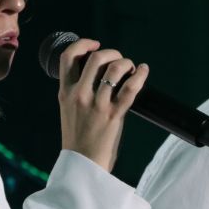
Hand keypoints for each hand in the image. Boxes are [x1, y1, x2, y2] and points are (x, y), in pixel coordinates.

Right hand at [57, 38, 148, 170]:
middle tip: (119, 60)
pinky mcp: (113, 114)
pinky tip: (143, 71)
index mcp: (65, 93)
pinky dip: (140, 75)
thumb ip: (78, 92)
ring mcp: (97, 104)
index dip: (83, 44)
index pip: (67, 56)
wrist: (82, 164)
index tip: (95, 45)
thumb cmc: (78, 139)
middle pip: (96, 58)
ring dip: (126, 63)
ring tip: (131, 69)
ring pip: (114, 69)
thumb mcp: (69, 110)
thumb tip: (97, 74)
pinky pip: (130, 88)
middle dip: (112, 53)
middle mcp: (79, 95)